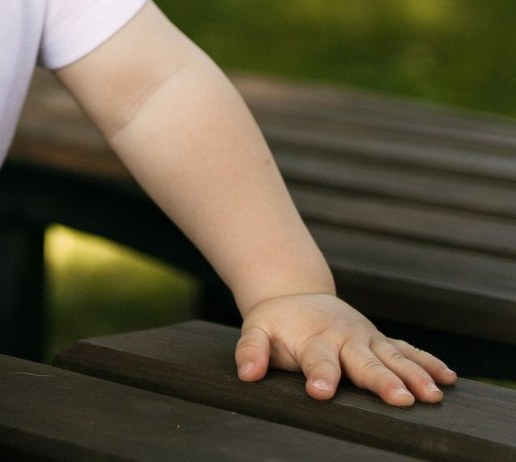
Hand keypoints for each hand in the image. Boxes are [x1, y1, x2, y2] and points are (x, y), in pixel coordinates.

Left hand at [236, 293, 457, 405]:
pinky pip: (406, 349)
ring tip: (433, 395)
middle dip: (382, 380)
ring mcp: (365, 338)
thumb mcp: (256, 331)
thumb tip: (246, 374)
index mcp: (312, 339)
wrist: (295, 295)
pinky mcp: (379, 340)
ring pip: (393, 357)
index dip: (320, 376)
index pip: (317, 361)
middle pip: (364, 362)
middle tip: (400, 399)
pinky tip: (448, 379)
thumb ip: (251, 351)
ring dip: (414, 375)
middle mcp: (343, 338)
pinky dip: (427, 362)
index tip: (321, 392)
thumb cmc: (276, 323)